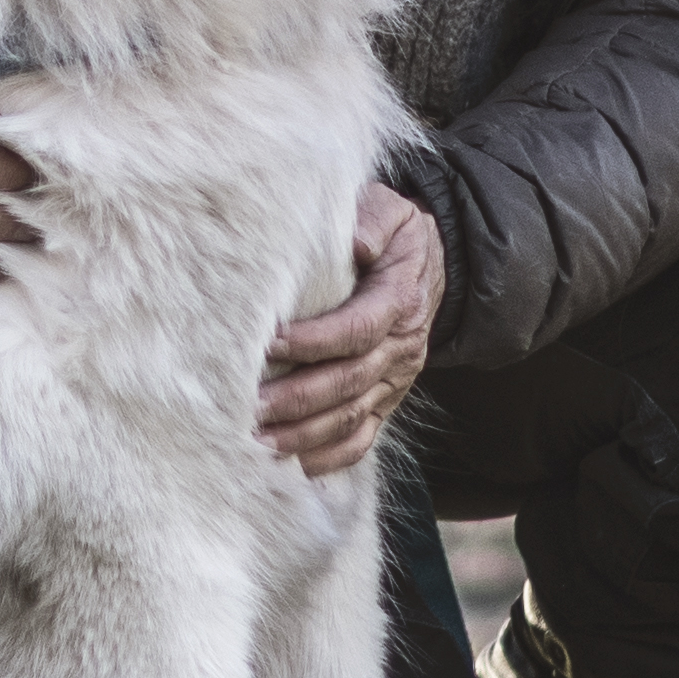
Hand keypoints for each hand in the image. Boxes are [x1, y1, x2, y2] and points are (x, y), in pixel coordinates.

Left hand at [256, 183, 442, 476]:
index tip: (270, 344)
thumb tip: (355, 243)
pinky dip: (328, 457)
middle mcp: (401, 348)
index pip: (357, 328)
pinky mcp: (385, 401)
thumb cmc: (391, 235)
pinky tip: (292, 466)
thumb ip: (371, 221)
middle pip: (350, 381)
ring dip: (305, 434)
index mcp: (399, 301)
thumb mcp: (389, 211)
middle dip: (298, 398)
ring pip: (352, 417)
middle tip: (251, 407)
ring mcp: (395, 381)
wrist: (427, 265)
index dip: (315, 340)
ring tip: (259, 442)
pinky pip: (362, 439)